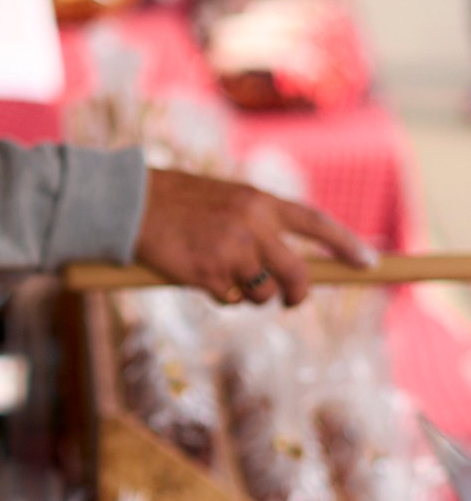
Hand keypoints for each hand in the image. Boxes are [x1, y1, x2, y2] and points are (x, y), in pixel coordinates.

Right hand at [131, 168, 374, 308]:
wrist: (132, 205)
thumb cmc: (178, 202)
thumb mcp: (228, 200)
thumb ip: (259, 224)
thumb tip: (288, 267)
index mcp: (259, 201)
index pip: (315, 223)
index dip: (346, 244)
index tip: (368, 263)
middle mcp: (252, 225)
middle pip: (297, 273)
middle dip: (298, 293)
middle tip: (290, 301)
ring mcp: (231, 251)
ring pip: (263, 293)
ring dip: (250, 294)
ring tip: (222, 275)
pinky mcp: (209, 274)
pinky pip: (230, 299)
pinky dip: (220, 294)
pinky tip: (198, 274)